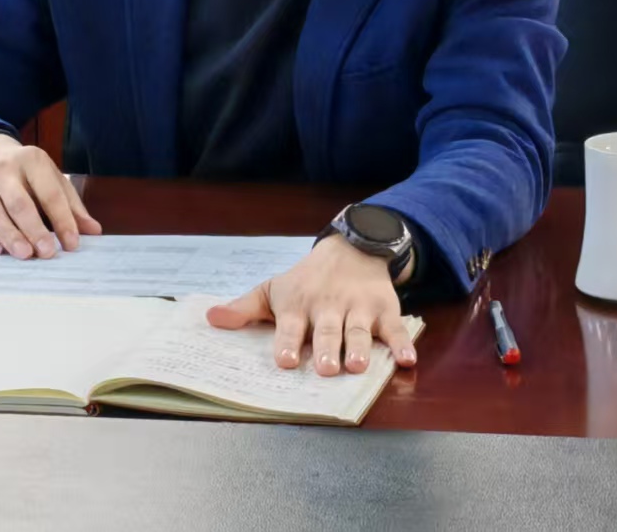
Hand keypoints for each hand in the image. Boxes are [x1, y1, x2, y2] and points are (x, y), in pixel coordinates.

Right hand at [0, 133, 100, 258]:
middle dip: (34, 229)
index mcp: (32, 160)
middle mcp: (4, 171)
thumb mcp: (53, 180)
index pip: (49, 193)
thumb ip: (72, 206)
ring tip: (25, 255)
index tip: (72, 244)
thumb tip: (94, 231)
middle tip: (47, 253)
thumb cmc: (28, 174)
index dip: (62, 219)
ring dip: (9, 236)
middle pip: (19, 203)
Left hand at [206, 234, 415, 376]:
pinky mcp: (384, 309)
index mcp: (298, 305)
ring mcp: (358, 307)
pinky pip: (395, 328)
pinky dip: (402, 343)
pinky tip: (406, 359)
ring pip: (358, 330)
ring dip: (359, 347)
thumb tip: (210, 319)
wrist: (352, 248)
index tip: (283, 360)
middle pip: (327, 331)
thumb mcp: (273, 289)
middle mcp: (328, 306)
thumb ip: (244, 308)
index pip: (290, 326)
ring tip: (357, 366)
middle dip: (326, 349)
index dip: (287, 343)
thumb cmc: (306, 280)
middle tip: (324, 369)